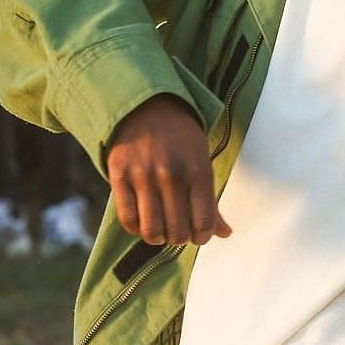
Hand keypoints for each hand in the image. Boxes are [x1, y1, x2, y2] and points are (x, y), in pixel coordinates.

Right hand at [107, 94, 230, 246]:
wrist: (148, 106)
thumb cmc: (181, 140)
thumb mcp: (202, 162)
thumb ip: (211, 201)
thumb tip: (225, 234)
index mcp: (198, 170)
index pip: (203, 224)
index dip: (202, 237)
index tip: (197, 234)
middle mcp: (172, 174)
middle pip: (177, 232)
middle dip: (180, 238)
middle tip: (178, 229)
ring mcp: (143, 175)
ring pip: (151, 231)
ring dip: (158, 237)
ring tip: (160, 228)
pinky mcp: (119, 175)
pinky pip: (127, 219)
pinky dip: (136, 228)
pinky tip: (142, 219)